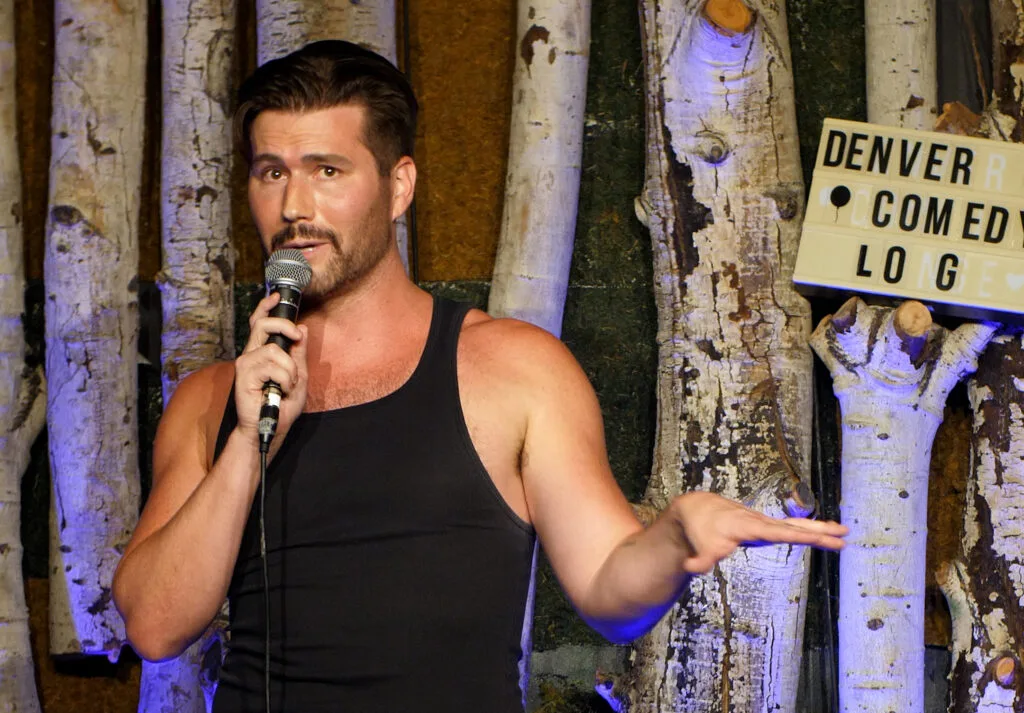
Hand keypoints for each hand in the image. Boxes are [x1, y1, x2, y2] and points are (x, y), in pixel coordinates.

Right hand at [233, 292, 308, 447]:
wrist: (271, 427)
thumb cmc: (283, 404)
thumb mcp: (299, 375)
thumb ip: (299, 353)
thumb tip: (302, 329)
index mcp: (263, 352)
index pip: (260, 322)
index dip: (266, 306)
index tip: (277, 296)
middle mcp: (251, 355)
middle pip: (262, 325)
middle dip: (283, 325)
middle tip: (295, 337)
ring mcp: (246, 364)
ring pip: (273, 350)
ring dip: (289, 368)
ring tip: (288, 384)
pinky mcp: (243, 376)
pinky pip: (271, 366)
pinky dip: (284, 378)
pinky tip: (281, 389)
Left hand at [668, 491, 846, 573]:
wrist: (698, 509)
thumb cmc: (701, 529)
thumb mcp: (699, 547)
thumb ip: (699, 559)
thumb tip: (691, 567)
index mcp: (749, 526)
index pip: (779, 532)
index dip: (800, 535)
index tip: (821, 537)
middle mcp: (761, 522)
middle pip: (794, 527)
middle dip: (819, 530)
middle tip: (845, 534)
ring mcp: (765, 524)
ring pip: (796, 526)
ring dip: (820, 528)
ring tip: (844, 532)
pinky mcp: (765, 527)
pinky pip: (791, 528)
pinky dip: (808, 529)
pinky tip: (824, 531)